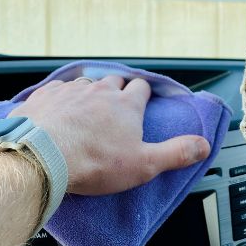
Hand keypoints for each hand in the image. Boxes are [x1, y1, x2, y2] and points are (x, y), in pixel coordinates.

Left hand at [8, 76, 210, 194]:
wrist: (41, 156)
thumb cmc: (93, 162)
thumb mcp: (143, 164)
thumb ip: (176, 153)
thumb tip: (203, 145)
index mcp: (125, 105)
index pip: (141, 88)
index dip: (142, 94)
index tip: (142, 101)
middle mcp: (99, 90)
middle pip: (114, 81)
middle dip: (117, 90)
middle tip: (116, 106)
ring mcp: (70, 90)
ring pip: (86, 83)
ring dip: (89, 92)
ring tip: (87, 109)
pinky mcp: (45, 95)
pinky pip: (57, 89)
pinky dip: (61, 97)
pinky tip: (59, 110)